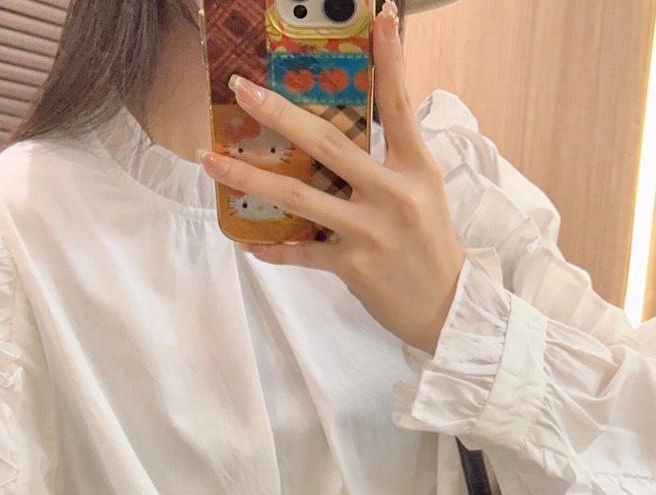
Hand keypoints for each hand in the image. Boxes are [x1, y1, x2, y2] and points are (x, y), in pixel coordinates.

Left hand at [197, 3, 464, 353]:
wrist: (444, 305)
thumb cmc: (429, 243)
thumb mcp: (423, 189)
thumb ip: (391, 156)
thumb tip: (344, 130)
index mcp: (414, 167)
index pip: (400, 105)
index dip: (391, 61)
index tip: (381, 19)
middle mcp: (391, 193)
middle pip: (328, 144)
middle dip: (279, 114)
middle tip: (241, 89)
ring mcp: (369, 230)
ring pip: (300, 197)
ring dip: (250, 178)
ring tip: (211, 162)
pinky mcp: (352, 266)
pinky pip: (303, 252)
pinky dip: (275, 249)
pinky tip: (248, 242)